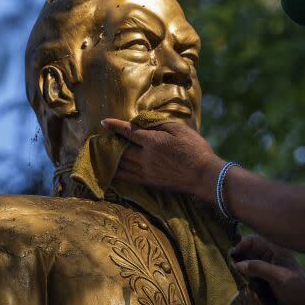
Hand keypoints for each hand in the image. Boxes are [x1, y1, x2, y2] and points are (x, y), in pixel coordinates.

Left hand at [101, 118, 224, 199]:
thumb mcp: (180, 130)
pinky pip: (128, 178)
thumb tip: (145, 122)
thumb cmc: (195, 149)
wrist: (204, 175)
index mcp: (153, 142)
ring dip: (110, 158)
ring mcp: (146, 172)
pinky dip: (117, 173)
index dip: (115, 126)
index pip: (129, 131)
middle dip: (109, 142)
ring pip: (121, 165)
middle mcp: (146, 157)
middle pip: (121, 149)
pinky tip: (112, 170)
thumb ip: (160, 124)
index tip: (104, 122)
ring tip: (102, 153)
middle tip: (100, 138)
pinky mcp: (150, 182)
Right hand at [231, 235, 304, 304]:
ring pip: (247, 264)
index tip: (231, 256)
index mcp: (274, 251)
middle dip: (237, 257)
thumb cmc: (298, 290)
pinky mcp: (265, 282)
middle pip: (247, 252)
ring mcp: (267, 270)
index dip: (240, 245)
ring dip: (239, 269)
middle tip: (226, 267)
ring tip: (230, 276)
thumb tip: (238, 264)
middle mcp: (269, 258)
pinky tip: (237, 283)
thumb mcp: (279, 277)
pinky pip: (250, 276)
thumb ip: (259, 268)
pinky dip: (243, 278)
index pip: (252, 241)